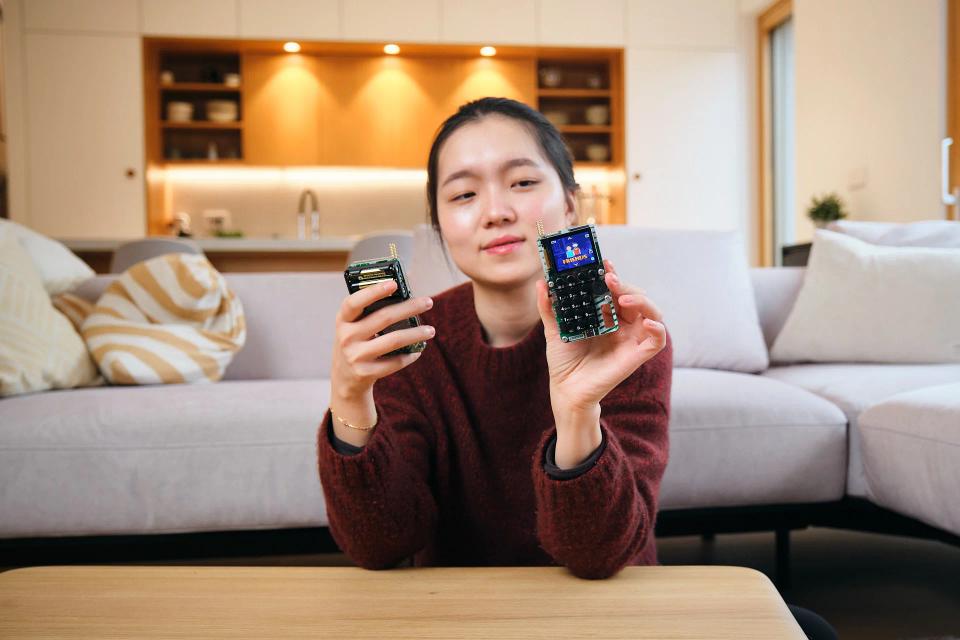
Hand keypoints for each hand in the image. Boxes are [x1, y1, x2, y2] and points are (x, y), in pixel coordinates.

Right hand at [331, 279, 435, 399]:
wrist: (344, 379)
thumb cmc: (355, 343)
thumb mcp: (353, 326)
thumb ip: (369, 312)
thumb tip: (405, 296)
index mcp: (343, 320)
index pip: (354, 302)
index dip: (373, 292)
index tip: (394, 284)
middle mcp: (346, 337)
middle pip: (384, 318)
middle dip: (409, 308)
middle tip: (428, 302)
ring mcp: (355, 356)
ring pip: (394, 340)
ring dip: (416, 333)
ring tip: (431, 330)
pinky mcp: (366, 373)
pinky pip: (395, 362)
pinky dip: (410, 355)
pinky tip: (418, 350)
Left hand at [535, 259, 667, 412]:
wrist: (566, 389)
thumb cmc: (563, 360)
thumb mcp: (554, 329)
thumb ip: (549, 307)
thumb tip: (541, 283)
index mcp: (605, 314)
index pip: (615, 289)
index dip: (612, 274)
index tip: (603, 264)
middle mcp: (622, 324)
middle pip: (634, 296)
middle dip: (624, 284)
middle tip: (609, 279)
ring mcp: (631, 338)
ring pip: (651, 312)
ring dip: (641, 300)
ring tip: (622, 298)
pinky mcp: (638, 355)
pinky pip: (658, 339)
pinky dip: (658, 328)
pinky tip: (646, 322)